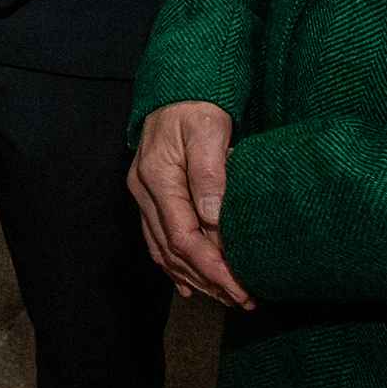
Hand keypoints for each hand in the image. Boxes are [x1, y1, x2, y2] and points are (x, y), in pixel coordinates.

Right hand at [129, 102, 253, 309]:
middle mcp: (144, 192)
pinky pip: (158, 239)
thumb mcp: (208, 133)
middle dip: (208, 280)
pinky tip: (189, 285)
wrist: (179, 88)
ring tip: (225, 296)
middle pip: (173, 251)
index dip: (212, 267)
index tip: (240, 285)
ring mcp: (144, 195)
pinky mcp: (151, 196)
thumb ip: (210, 177)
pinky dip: (174, 266)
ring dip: (194, 278)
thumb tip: (214, 221)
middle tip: (243, 299)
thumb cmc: (196, 107)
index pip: (183, 237)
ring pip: (164, 250)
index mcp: (157, 178)